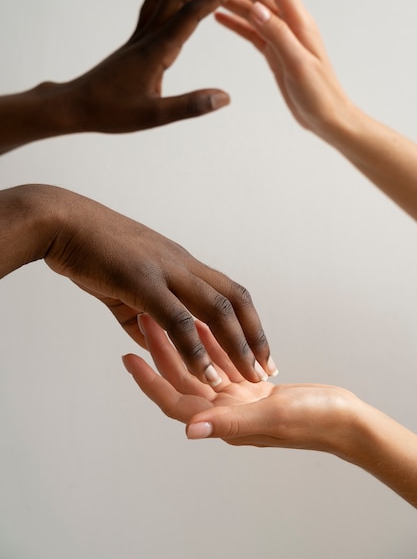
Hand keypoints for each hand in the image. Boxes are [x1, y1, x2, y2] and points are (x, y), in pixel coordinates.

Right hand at [41, 186, 274, 383]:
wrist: (62, 223)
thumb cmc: (92, 252)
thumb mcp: (124, 287)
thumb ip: (141, 318)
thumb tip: (155, 344)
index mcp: (180, 263)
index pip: (228, 292)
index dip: (248, 322)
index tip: (259, 350)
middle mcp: (182, 264)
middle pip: (234, 300)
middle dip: (254, 337)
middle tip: (266, 370)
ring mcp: (165, 271)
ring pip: (216, 309)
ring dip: (236, 347)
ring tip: (248, 378)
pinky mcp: (143, 282)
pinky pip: (178, 320)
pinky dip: (197, 350)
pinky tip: (208, 375)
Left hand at [69, 0, 241, 132]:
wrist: (75, 105)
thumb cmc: (111, 112)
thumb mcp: (154, 115)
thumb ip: (190, 106)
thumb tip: (226, 98)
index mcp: (156, 51)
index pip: (191, 15)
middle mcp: (148, 37)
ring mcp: (139, 36)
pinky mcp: (134, 41)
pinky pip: (152, 6)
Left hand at [123, 314, 356, 452]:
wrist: (344, 420)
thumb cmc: (313, 422)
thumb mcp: (272, 417)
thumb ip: (231, 422)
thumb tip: (189, 429)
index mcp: (223, 420)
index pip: (175, 400)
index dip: (149, 380)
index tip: (128, 356)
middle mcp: (224, 408)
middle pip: (183, 376)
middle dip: (162, 348)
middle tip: (143, 317)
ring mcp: (238, 397)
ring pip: (201, 365)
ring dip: (183, 340)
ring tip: (165, 313)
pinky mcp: (252, 385)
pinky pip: (224, 360)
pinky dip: (211, 342)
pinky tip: (202, 321)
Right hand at [216, 0, 352, 141]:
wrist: (328, 118)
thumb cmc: (320, 94)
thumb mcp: (298, 65)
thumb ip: (278, 35)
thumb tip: (256, 7)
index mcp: (299, 24)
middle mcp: (290, 26)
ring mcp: (281, 39)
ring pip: (253, 12)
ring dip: (232, 0)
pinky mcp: (275, 54)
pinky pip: (252, 32)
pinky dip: (236, 22)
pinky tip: (220, 17)